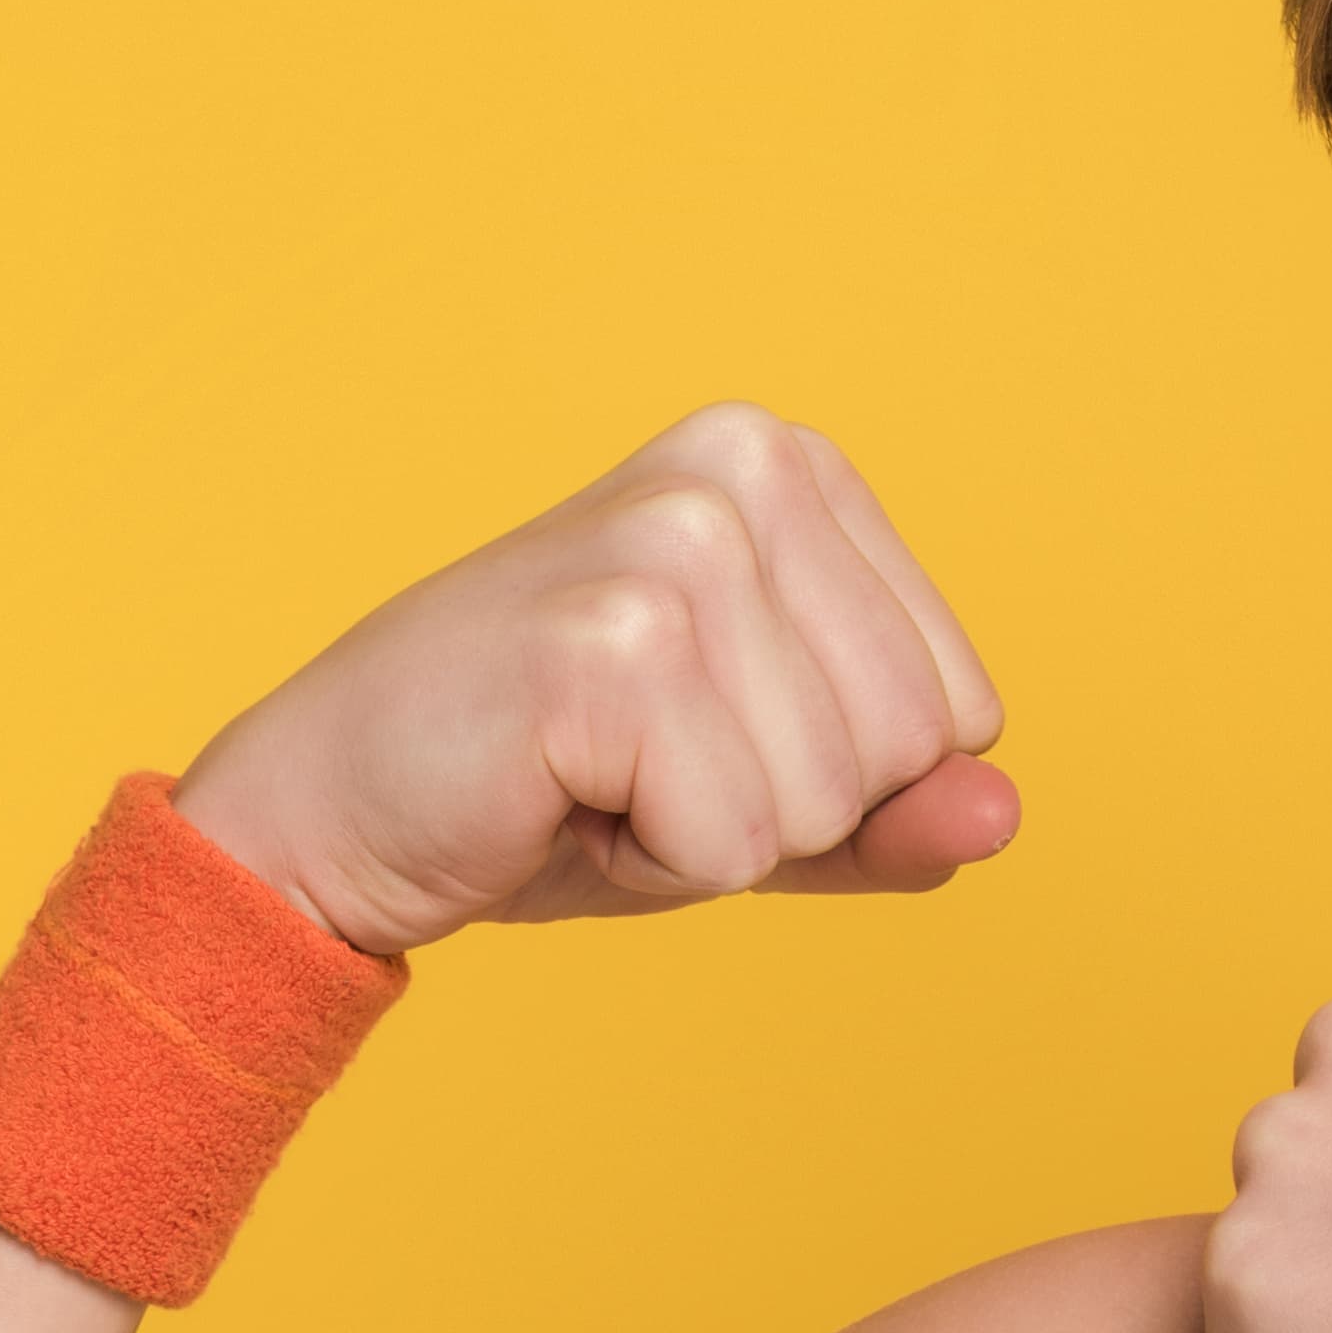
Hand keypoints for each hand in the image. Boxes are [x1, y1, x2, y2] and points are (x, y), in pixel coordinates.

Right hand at [168, 407, 1017, 961]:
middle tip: (633, 767)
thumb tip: (1003, 816)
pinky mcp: (613, 641)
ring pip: (825, 801)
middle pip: (907, 749)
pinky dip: (651, 865)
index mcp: (791, 467)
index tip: (692, 739)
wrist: (328, 814)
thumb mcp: (758, 798)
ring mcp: (675, 542)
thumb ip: (891, 811)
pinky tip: (558, 793)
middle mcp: (742, 467)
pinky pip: (736, 842)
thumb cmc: (547, 792)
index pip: (958, 708)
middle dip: (779, 811)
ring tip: (593, 775)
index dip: (833, 781)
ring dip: (707, 837)